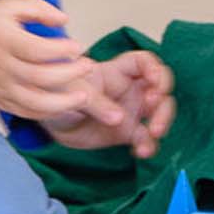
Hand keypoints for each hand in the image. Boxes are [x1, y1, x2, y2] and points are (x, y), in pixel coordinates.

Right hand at [0, 0, 94, 120]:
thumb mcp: (5, 6)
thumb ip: (37, 8)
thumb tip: (65, 20)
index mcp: (4, 40)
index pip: (37, 50)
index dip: (61, 50)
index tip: (77, 46)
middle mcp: (1, 66)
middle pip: (40, 77)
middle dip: (69, 75)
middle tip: (87, 66)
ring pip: (34, 102)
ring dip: (63, 102)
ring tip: (83, 96)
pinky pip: (24, 112)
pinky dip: (45, 113)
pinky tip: (63, 106)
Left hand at [42, 52, 177, 158]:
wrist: (51, 121)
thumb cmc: (59, 93)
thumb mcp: (72, 91)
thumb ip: (95, 103)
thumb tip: (120, 118)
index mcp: (117, 71)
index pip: (143, 62)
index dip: (153, 68)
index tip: (153, 80)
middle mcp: (130, 89)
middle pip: (159, 87)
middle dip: (162, 96)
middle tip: (153, 105)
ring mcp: (132, 111)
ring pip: (160, 112)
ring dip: (162, 120)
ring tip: (154, 132)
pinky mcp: (128, 133)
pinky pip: (145, 138)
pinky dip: (148, 145)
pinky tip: (142, 151)